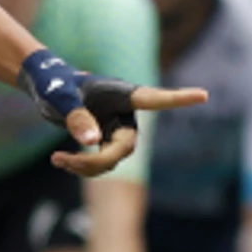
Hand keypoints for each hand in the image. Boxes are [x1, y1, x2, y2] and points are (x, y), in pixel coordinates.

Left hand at [47, 85, 207, 177]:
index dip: (179, 99)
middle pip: (124, 148)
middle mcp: (125, 113)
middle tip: (61, 160)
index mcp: (121, 94)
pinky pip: (103, 163)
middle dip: (96, 161)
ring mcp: (117, 128)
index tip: (204, 95)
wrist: (47, 87)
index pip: (155, 99)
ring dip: (86, 167)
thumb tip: (94, 141)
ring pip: (113, 160)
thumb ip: (77, 117)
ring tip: (57, 160)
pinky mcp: (106, 140)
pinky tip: (61, 161)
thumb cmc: (55, 84)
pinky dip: (82, 167)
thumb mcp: (61, 99)